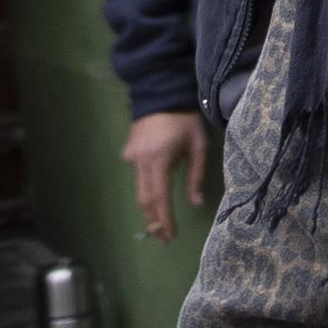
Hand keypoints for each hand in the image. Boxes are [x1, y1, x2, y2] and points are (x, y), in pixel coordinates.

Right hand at [124, 111, 208, 243]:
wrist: (162, 89)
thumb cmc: (185, 117)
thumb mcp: (198, 144)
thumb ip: (196, 175)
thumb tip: (196, 204)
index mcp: (159, 160)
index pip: (160, 199)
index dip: (164, 220)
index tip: (169, 238)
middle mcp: (140, 161)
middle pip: (144, 199)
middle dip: (153, 221)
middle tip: (162, 239)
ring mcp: (131, 155)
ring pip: (138, 189)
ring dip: (148, 208)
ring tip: (158, 224)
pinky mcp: (129, 150)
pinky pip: (136, 174)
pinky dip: (145, 188)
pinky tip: (153, 192)